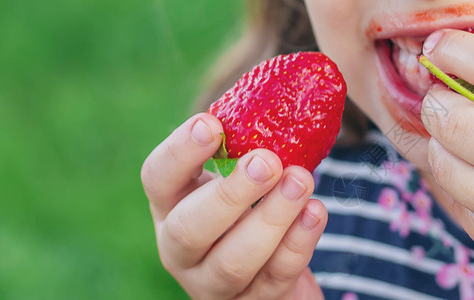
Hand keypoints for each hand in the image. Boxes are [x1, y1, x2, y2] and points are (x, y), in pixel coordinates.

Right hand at [141, 114, 327, 299]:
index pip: (157, 178)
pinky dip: (299, 242)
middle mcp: (182, 248)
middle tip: (267, 161)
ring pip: (233, 261)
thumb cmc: (256, 203)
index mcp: (171, 204)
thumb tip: (285, 91)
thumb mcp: (242, 173)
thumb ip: (250, 142)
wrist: (276, 268)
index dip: (180, 152)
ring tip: (301, 180)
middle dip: (231, 193)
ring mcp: (214, 284)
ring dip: (271, 218)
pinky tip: (316, 211)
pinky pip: (275, 277)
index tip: (212, 124)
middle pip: (191, 229)